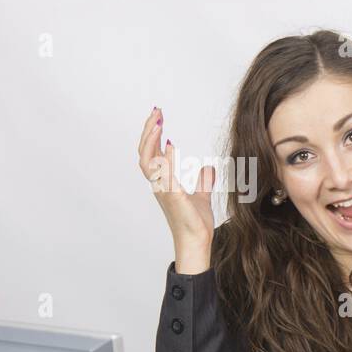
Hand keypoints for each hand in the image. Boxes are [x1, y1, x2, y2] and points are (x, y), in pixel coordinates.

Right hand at [137, 106, 214, 251]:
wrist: (197, 241)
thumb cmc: (195, 222)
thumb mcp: (202, 196)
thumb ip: (202, 181)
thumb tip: (207, 168)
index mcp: (163, 181)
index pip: (151, 152)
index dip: (152, 134)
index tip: (158, 116)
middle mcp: (159, 183)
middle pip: (144, 151)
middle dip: (148, 130)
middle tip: (156, 111)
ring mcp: (163, 190)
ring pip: (147, 161)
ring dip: (151, 140)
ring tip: (158, 122)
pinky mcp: (172, 197)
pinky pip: (164, 176)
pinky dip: (166, 160)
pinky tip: (171, 146)